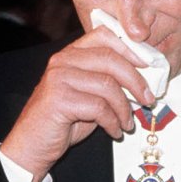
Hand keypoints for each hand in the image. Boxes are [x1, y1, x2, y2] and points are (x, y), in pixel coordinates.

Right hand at [0, 27, 153, 181]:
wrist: (31, 146)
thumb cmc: (60, 122)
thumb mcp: (87, 95)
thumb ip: (107, 82)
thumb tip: (141, 81)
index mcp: (70, 54)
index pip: (105, 35)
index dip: (131, 49)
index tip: (148, 66)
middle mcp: (63, 61)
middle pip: (111, 59)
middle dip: (136, 80)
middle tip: (148, 99)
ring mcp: (59, 79)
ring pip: (108, 85)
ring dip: (124, 108)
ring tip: (127, 122)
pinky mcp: (59, 99)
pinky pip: (99, 108)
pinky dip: (113, 122)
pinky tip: (114, 130)